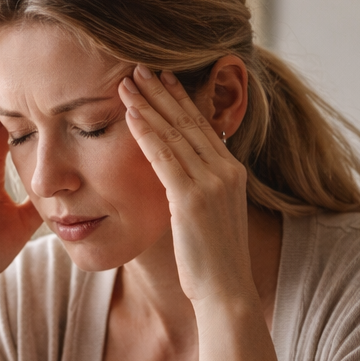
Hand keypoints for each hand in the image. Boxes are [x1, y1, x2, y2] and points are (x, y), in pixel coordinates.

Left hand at [118, 67, 253, 306]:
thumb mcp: (211, 221)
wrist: (226, 294)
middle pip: (189, 121)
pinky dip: (147, 132)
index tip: (163, 79)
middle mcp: (226, 171)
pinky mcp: (192, 198)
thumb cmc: (212, 266)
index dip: (181, 101)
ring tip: (127, 81)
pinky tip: (131, 115)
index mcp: (232, 173)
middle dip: (163, 92)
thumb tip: (181, 186)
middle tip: (140, 67)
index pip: (202, 127)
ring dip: (149, 104)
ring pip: (175, 133)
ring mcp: (212, 183)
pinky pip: (165, 157)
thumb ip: (198, 195)